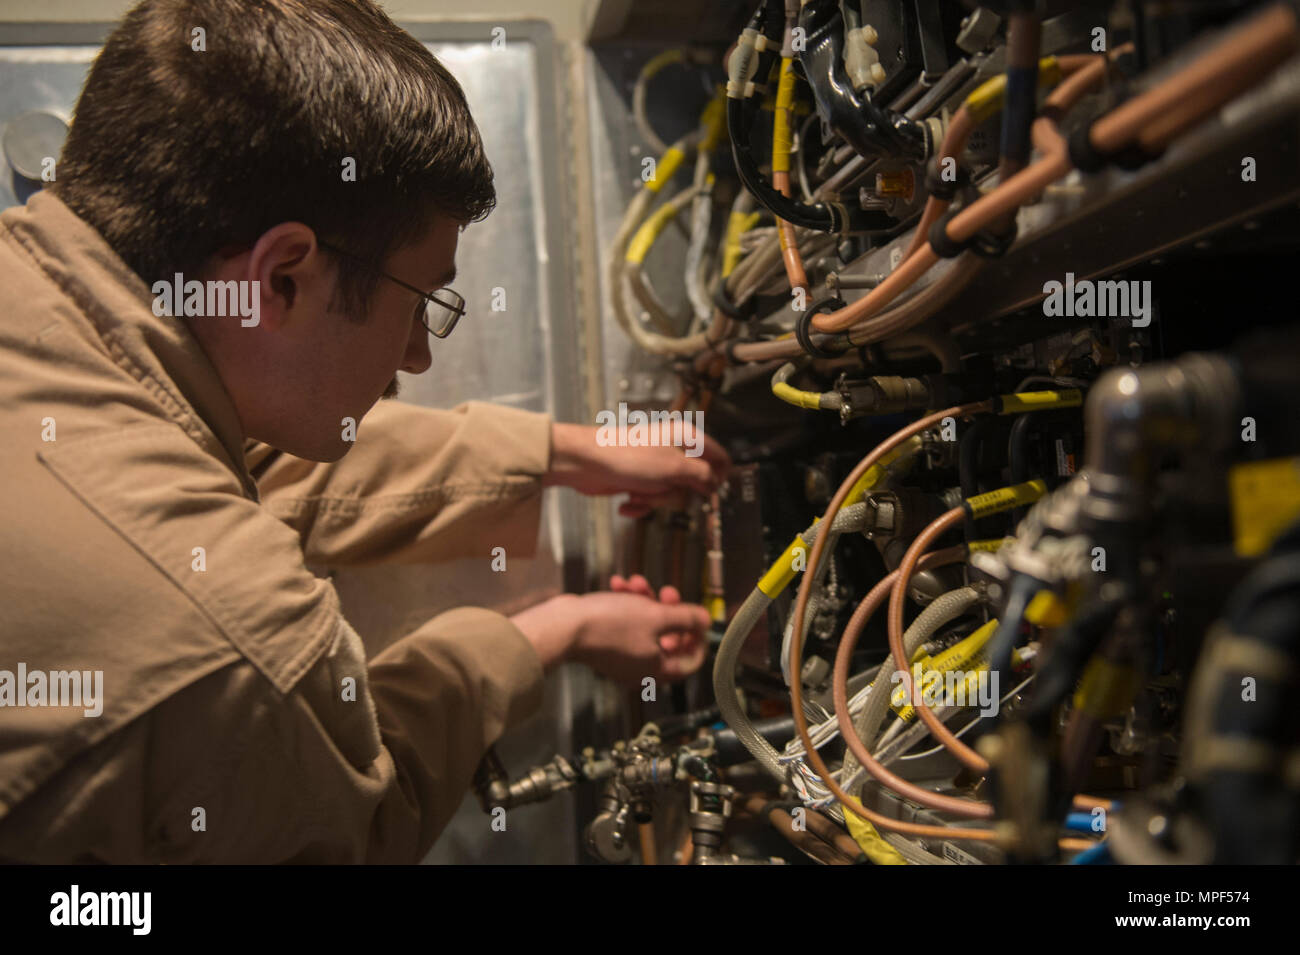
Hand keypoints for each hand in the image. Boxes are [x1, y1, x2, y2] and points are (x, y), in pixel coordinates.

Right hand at [510, 577, 709, 686]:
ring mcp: (622, 656)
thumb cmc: (610, 625)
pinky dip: (626, 604)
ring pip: (646, 625)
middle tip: (665, 592)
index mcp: (657, 670)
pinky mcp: (607, 643)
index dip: (698, 637)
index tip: (695, 617)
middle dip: (668, 610)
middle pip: (669, 638)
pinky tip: (618, 585)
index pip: (691, 661)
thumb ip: (687, 618)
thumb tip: (706, 620)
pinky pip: (626, 623)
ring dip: (644, 600)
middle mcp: (641, 668)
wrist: (564, 626)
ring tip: (635, 583)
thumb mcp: (657, 616)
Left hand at [543, 421, 730, 517]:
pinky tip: (626, 502)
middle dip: (677, 492)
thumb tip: (716, 483)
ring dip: (655, 500)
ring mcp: (655, 466)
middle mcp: (672, 450)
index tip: (714, 491)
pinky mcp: (639, 481)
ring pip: (671, 494)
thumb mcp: (674, 468)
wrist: (586, 463)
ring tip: (638, 493)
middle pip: (694, 481)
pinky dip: (639, 505)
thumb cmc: (628, 458)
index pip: (718, 455)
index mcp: (685, 438)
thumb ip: (701, 475)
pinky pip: (651, 499)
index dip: (720, 475)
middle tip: (664, 488)